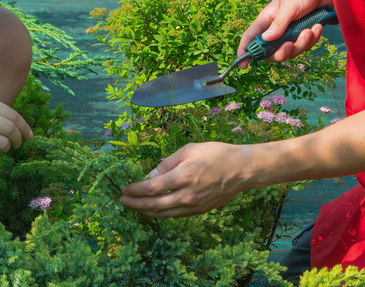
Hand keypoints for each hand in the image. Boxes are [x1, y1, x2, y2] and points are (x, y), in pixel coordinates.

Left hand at [119, 142, 253, 217]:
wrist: (242, 169)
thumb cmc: (216, 154)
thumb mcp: (189, 150)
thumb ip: (167, 163)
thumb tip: (150, 175)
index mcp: (182, 177)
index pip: (151, 189)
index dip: (135, 190)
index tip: (124, 189)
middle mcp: (187, 196)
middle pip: (154, 205)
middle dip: (135, 204)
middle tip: (122, 200)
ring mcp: (194, 206)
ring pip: (164, 214)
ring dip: (146, 211)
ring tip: (134, 206)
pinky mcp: (199, 211)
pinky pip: (175, 215)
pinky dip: (161, 213)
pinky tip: (153, 209)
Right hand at [237, 0, 332, 63]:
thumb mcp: (289, 7)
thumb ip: (278, 24)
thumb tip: (265, 40)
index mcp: (267, 19)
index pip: (251, 36)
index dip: (245, 50)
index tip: (243, 65)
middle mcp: (277, 28)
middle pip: (272, 51)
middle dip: (281, 53)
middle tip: (289, 46)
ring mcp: (291, 33)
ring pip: (291, 50)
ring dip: (301, 44)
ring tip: (310, 31)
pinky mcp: (304, 34)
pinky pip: (305, 45)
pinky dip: (313, 38)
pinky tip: (317, 27)